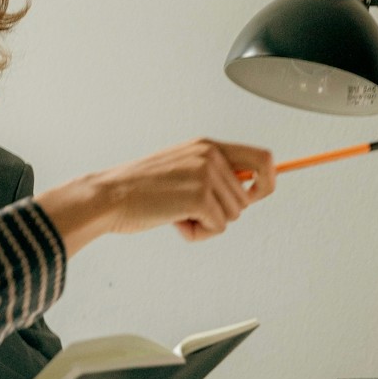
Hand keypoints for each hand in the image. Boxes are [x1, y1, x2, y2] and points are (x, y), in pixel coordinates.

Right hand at [38, 140, 275, 254]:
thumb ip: (211, 173)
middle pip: (248, 198)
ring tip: (177, 213)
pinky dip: (197, 233)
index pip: (264, 158)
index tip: (257, 195)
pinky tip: (174, 221)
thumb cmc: (140, 190)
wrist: (109, 196)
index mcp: (207, 146)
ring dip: (207, 223)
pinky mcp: (200, 197)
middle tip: (193, 210)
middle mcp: (210, 155)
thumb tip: (249, 190)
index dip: (268, 181)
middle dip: (224, 212)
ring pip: (234, 215)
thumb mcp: (181, 169)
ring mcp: (206, 175)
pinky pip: (218, 227)